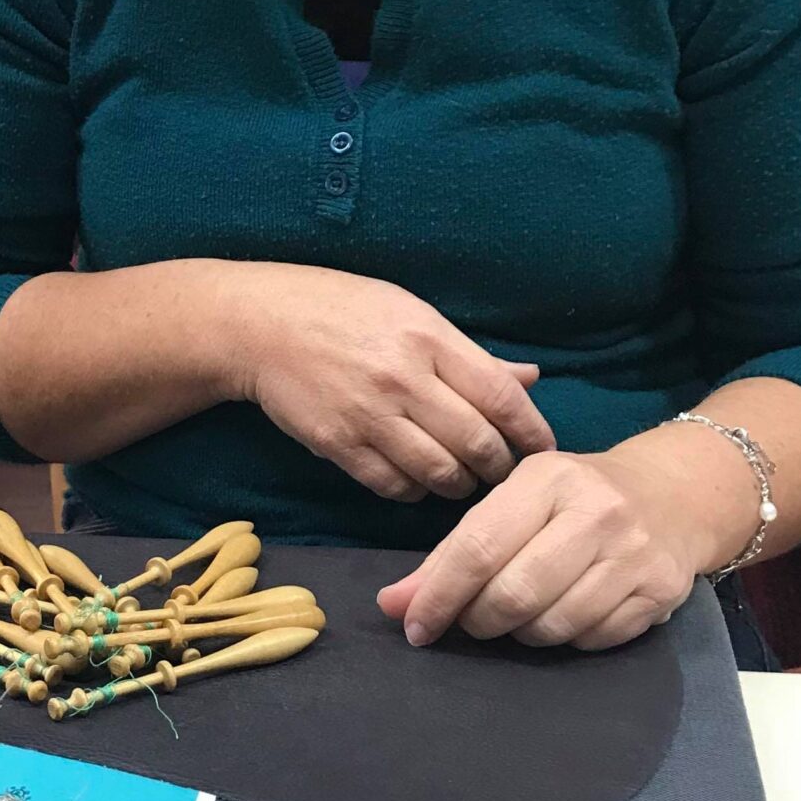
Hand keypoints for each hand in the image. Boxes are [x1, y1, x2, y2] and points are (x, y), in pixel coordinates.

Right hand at [228, 266, 553, 500]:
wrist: (260, 325)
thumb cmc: (341, 309)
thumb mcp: (411, 312)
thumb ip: (470, 353)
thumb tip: (528, 379)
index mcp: (428, 338)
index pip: (500, 395)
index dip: (530, 429)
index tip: (541, 447)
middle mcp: (403, 378)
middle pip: (476, 443)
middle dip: (499, 465)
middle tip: (502, 469)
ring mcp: (369, 415)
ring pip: (439, 473)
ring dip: (459, 485)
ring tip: (462, 479)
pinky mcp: (338, 445)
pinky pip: (393, 486)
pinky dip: (414, 491)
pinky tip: (417, 480)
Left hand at [376, 444, 715, 649]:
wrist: (674, 494)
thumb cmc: (574, 498)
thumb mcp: (514, 503)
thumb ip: (452, 552)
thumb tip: (394, 605)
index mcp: (547, 479)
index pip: (478, 547)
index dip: (438, 596)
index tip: (415, 627)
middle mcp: (596, 513)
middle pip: (514, 595)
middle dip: (479, 620)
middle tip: (473, 619)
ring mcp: (634, 554)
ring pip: (553, 626)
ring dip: (522, 635)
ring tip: (520, 615)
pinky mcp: (661, 591)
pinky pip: (593, 640)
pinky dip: (568, 639)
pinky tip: (565, 614)